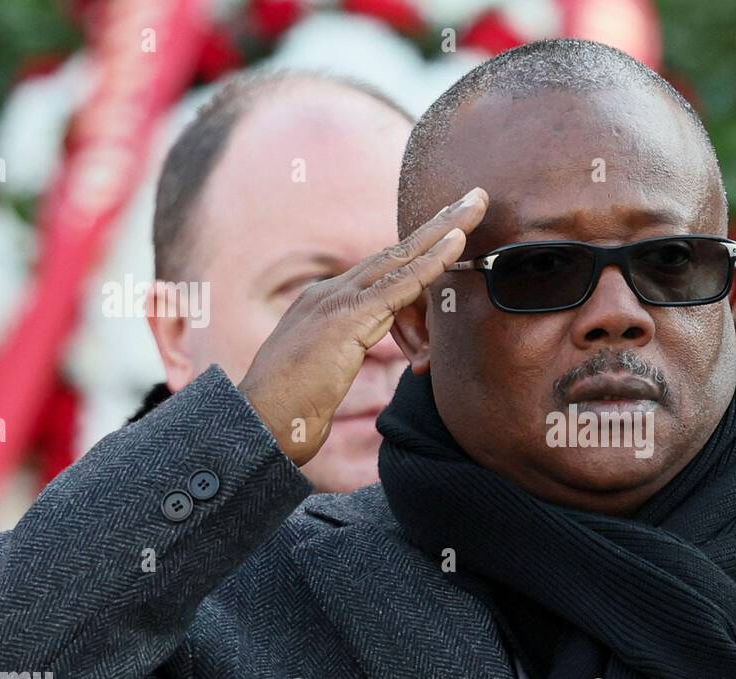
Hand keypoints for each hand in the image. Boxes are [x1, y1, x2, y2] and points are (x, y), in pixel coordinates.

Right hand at [239, 187, 488, 464]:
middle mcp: (330, 294)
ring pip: (402, 257)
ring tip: (477, 205)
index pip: (382, 273)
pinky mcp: (347, 319)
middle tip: (474, 196)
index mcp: (324, 304)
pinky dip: (432, 262)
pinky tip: (457, 242)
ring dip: (445, 229)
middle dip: (437, 223)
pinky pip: (400, 285)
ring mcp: (336, 302)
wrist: (258, 424)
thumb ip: (344, 354)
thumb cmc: (289, 412)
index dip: (419, 250)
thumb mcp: (325, 375)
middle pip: (395, 251)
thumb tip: (360, 356)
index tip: (448, 229)